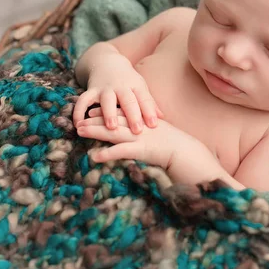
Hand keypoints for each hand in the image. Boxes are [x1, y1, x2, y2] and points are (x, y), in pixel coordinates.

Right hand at [73, 60, 163, 133]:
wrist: (106, 61)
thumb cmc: (127, 79)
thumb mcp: (140, 87)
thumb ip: (149, 103)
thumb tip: (163, 118)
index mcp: (135, 86)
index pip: (144, 99)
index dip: (149, 111)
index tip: (154, 124)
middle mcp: (120, 86)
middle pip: (127, 100)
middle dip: (132, 115)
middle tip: (137, 130)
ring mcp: (105, 88)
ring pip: (106, 100)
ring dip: (108, 113)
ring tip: (111, 127)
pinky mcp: (91, 90)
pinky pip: (83, 101)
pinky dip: (79, 112)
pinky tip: (78, 125)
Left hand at [77, 111, 231, 186]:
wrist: (190, 153)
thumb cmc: (177, 147)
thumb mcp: (161, 135)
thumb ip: (149, 132)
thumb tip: (141, 133)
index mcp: (144, 122)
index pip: (121, 113)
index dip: (105, 112)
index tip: (91, 111)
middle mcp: (140, 127)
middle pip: (113, 120)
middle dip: (95, 119)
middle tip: (79, 120)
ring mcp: (140, 137)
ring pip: (113, 132)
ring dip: (95, 131)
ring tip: (79, 131)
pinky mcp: (143, 150)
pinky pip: (122, 151)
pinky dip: (107, 153)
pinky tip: (94, 157)